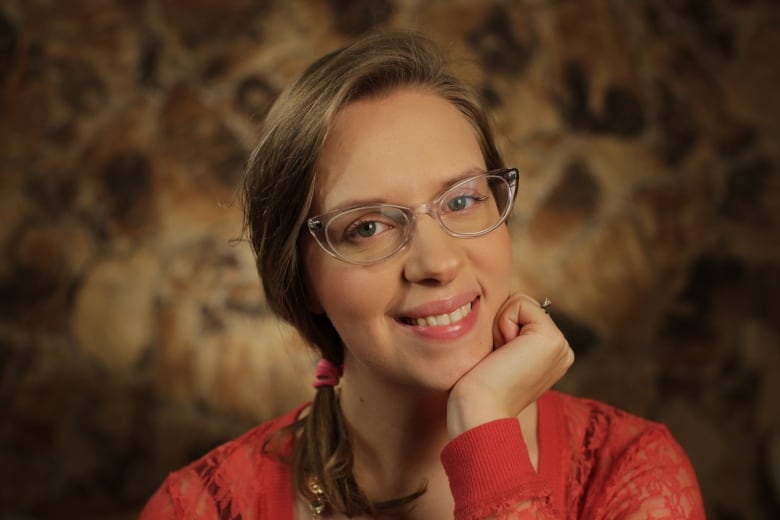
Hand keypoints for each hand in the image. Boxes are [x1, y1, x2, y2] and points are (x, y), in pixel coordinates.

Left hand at [446, 293, 573, 436]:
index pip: (521, 313)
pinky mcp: (552, 339)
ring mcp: (561, 345)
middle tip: (498, 359)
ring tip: (501, 357)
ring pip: (521, 302)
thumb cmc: (478, 388)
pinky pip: (520, 303)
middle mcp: (562, 350)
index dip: (499, 328)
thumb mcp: (499, 354)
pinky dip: (503, 323)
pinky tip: (504, 352)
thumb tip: (503, 307)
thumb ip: (509, 333)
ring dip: (500, 325)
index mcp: (551, 355)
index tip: (497, 359)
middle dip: (501, 324)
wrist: (479, 412)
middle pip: (522, 305)